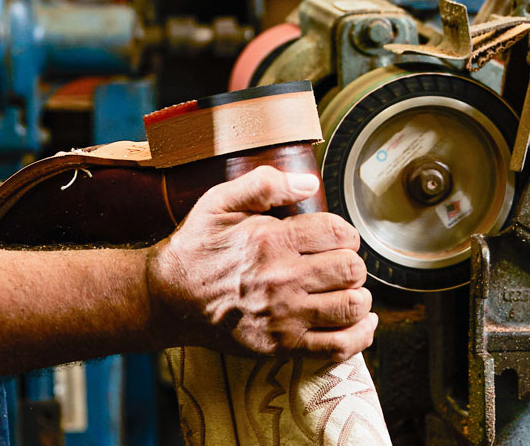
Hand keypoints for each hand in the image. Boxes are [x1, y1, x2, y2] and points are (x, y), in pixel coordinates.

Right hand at [145, 166, 376, 360]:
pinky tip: (361, 323)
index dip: (346, 233)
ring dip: (359, 296)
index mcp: (270, 241)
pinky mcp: (281, 346)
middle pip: (351, 269)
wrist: (167, 300)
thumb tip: (310, 183)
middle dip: (352, 263)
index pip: (338, 233)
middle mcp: (281, 280)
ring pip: (351, 306)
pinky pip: (337, 346)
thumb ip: (263, 184)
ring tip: (347, 290)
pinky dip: (359, 335)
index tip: (337, 239)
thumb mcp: (218, 202)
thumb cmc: (195, 248)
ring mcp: (283, 317)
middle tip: (340, 264)